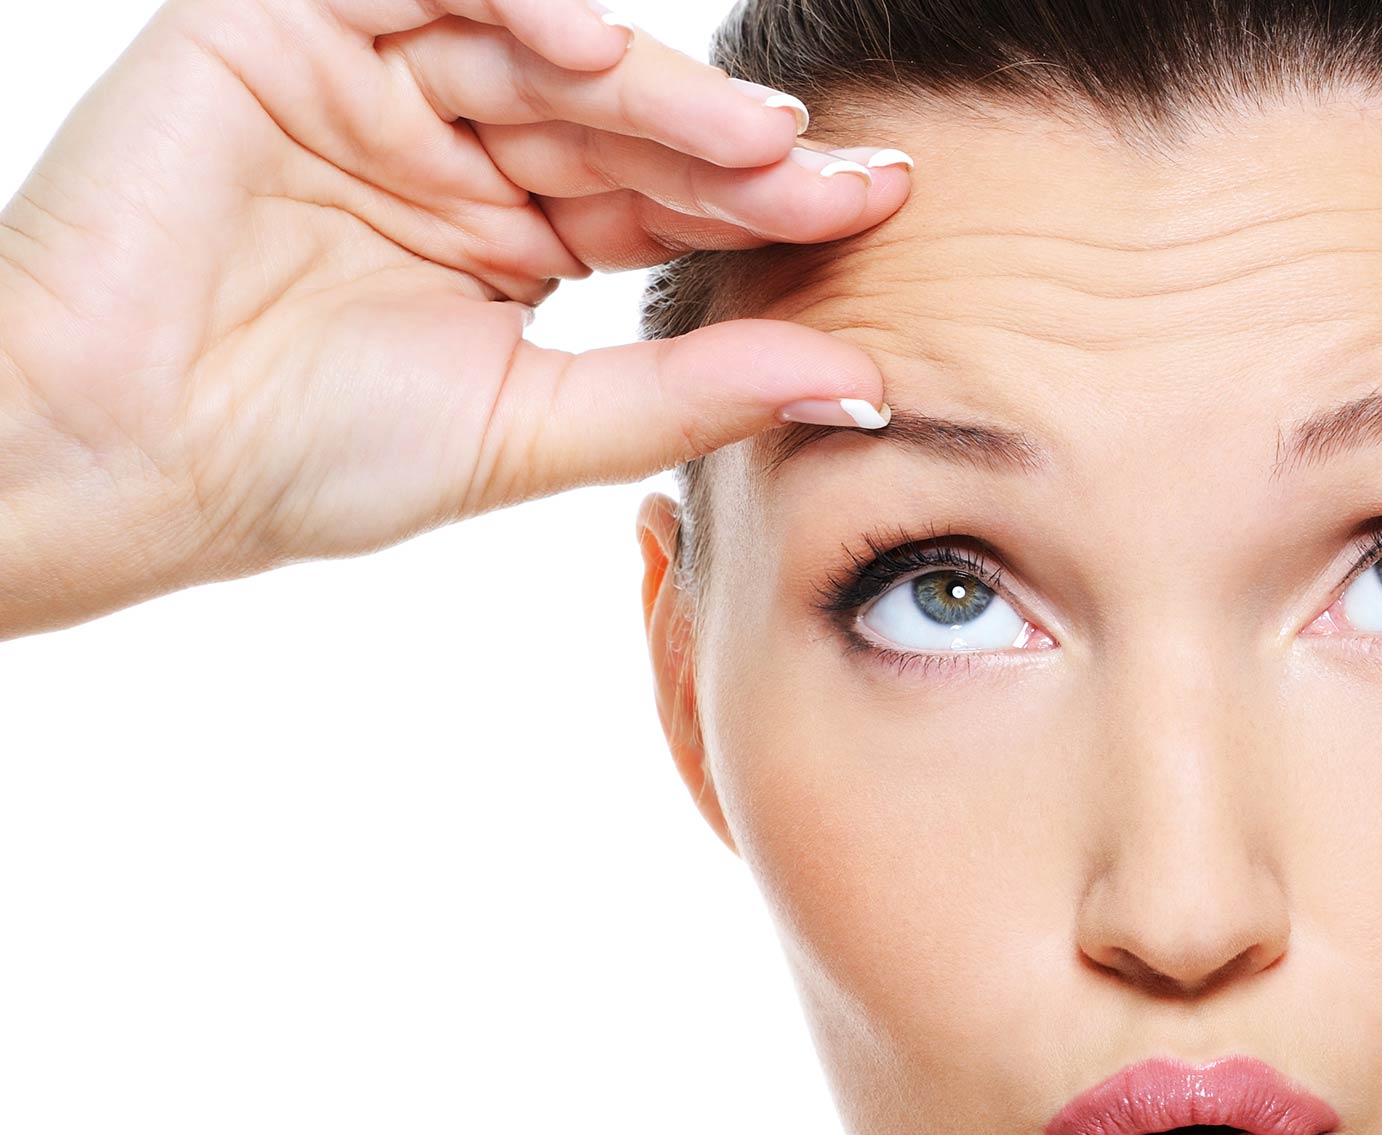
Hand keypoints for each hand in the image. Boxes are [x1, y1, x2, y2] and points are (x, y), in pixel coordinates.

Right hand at [0, 0, 906, 637]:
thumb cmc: (301, 461)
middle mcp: (446, 148)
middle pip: (618, 117)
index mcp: (504, 234)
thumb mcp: (531, 424)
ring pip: (534, 41)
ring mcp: (366, 82)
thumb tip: (860, 382)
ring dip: (649, 79)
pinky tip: (587, 43)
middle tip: (836, 178)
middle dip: (732, 147)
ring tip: (746, 137)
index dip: (764, 202)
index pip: (656, 194)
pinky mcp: (273, 28)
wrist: (118, 461)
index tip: (881, 211)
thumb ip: (686, 389)